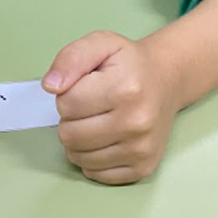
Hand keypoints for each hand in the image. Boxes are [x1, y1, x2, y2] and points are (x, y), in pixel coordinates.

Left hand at [42, 31, 180, 184]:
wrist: (166, 79)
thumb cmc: (128, 62)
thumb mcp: (99, 43)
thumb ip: (70, 59)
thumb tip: (50, 86)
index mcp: (124, 88)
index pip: (66, 104)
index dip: (66, 93)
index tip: (84, 86)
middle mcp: (136, 122)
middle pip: (69, 135)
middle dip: (70, 118)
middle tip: (88, 104)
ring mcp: (141, 149)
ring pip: (79, 157)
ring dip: (78, 139)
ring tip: (95, 120)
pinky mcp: (143, 168)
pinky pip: (96, 174)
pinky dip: (91, 158)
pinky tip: (103, 138)